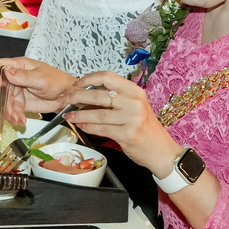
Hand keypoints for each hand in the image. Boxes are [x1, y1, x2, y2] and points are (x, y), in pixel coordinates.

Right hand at [0, 56, 77, 122]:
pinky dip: (15, 116)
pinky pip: (13, 110)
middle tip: (10, 109)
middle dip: (3, 100)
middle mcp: (15, 78)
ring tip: (18, 118)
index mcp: (19, 66)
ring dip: (9, 111)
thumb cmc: (57, 81)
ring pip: (5, 101)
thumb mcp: (41, 78)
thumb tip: (7, 72)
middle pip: (0, 87)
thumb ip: (24, 76)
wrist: (66, 96)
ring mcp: (17, 91)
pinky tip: (21, 120)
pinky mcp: (21, 103)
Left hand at [61, 72, 182, 174]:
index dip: (88, 79)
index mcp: (135, 91)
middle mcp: (134, 102)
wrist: (162, 151)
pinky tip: (81, 126)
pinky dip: (89, 127)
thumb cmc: (147, 130)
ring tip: (69, 115)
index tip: (76, 84)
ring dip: (79, 115)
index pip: (107, 77)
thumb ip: (117, 100)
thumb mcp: (136, 108)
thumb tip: (88, 95)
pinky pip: (102, 129)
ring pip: (98, 114)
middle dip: (77, 96)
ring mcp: (131, 118)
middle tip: (65, 99)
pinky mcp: (127, 135)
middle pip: (99, 95)